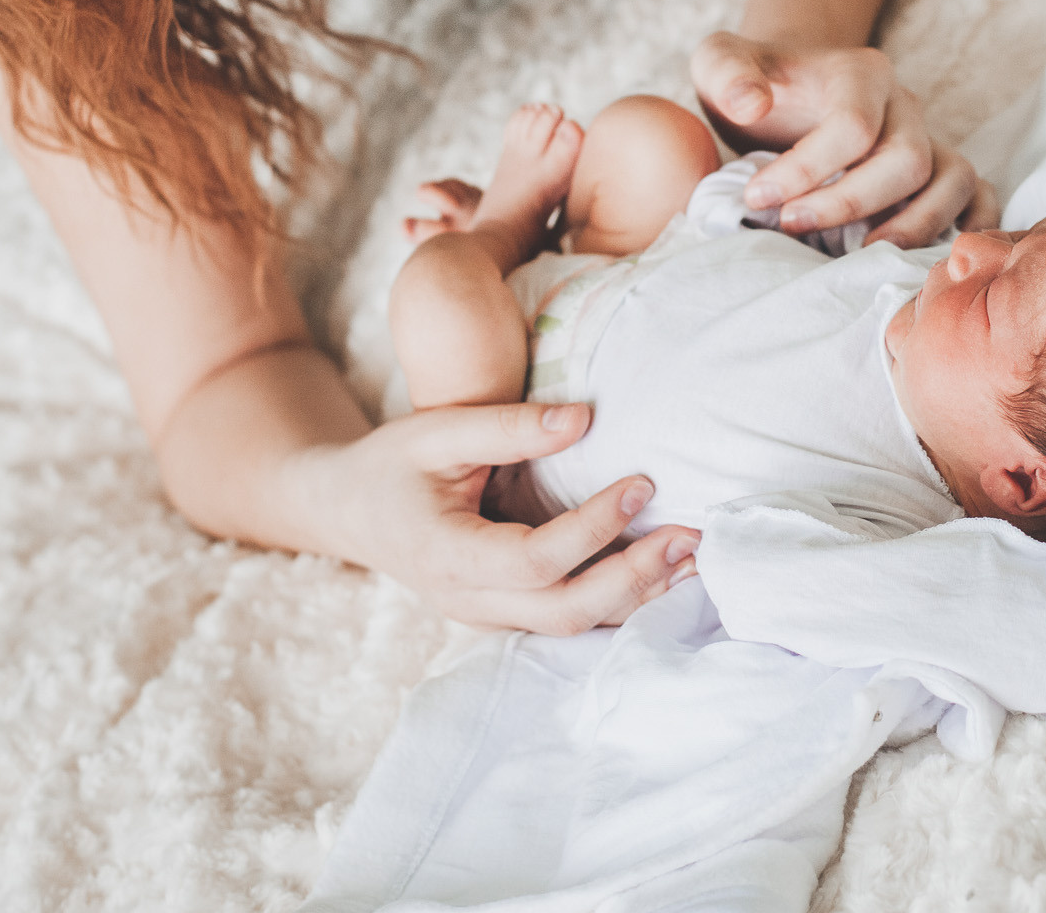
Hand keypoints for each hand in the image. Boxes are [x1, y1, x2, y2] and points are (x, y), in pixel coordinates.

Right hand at [318, 400, 700, 634]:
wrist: (350, 510)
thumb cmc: (392, 464)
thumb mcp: (436, 431)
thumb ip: (507, 426)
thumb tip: (584, 418)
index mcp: (448, 557)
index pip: (536, 559)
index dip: (595, 528)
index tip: (644, 482)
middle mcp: (471, 602)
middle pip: (566, 611)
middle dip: (635, 578)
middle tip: (692, 536)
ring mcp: (489, 617)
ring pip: (574, 626)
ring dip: (639, 596)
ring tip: (695, 557)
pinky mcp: (507, 614)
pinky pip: (569, 619)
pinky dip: (620, 600)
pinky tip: (664, 571)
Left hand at [690, 32, 997, 247]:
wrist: (783, 90)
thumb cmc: (752, 85)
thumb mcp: (719, 63)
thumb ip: (726, 72)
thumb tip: (753, 105)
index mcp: (861, 73)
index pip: (853, 125)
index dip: (807, 170)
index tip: (756, 198)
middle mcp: (905, 105)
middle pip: (907, 160)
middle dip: (850, 203)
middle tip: (792, 227)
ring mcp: (929, 138)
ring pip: (954, 181)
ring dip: (913, 227)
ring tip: (856, 257)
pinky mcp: (938, 171)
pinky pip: (977, 197)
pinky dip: (966, 228)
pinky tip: (922, 261)